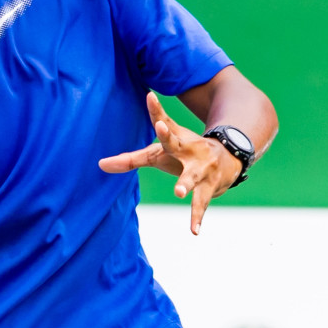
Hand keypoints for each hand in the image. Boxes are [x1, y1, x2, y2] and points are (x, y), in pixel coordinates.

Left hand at [98, 92, 243, 235]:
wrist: (227, 159)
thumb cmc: (184, 154)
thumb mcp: (158, 154)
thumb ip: (130, 159)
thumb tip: (99, 165)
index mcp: (176, 141)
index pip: (163, 123)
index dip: (156, 110)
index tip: (149, 96)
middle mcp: (189, 151)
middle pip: (177, 144)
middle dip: (169, 137)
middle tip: (163, 128)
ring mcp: (201, 169)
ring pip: (192, 177)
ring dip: (186, 184)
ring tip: (178, 194)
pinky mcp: (209, 188)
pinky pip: (201, 205)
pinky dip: (197, 218)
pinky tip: (194, 231)